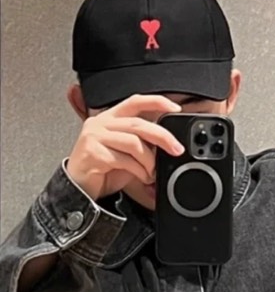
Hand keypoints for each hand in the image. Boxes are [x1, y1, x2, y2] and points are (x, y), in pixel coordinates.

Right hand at [66, 94, 185, 202]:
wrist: (80, 190)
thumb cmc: (104, 170)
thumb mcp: (127, 154)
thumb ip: (143, 145)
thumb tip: (169, 146)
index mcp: (110, 118)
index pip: (134, 102)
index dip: (156, 102)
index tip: (175, 108)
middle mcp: (101, 124)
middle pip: (138, 124)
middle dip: (162, 136)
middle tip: (177, 149)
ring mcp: (94, 137)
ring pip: (133, 143)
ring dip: (149, 160)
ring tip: (152, 172)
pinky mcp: (93, 153)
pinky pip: (124, 160)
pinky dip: (139, 171)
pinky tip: (143, 178)